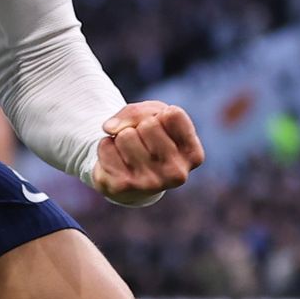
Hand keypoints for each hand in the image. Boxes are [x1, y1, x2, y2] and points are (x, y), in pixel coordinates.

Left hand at [89, 101, 204, 202]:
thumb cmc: (148, 140)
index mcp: (193, 155)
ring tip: (128, 152)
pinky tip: (116, 160)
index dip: (160, 115)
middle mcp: (176, 174)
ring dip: (121, 138)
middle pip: (149, 125)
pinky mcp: (123, 187)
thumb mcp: (153, 117)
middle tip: (141, 143)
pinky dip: (106, 147)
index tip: (160, 129)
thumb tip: (109, 128)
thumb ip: (137, 112)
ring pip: (125, 135)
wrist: (128, 175)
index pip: (173, 115)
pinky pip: (106, 146)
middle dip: (139, 127)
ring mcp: (150, 184)